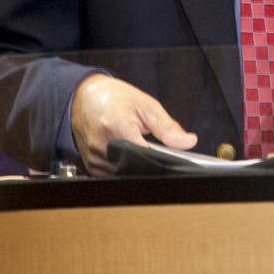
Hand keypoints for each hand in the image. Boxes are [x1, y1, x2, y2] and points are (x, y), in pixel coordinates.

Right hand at [70, 73, 196, 171]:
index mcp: (118, 126)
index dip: (160, 160)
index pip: (145, 154)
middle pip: (134, 168)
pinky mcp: (90, 165)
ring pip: (123, 174)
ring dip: (136, 168)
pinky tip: (127, 157)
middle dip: (149, 165)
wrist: (84, 97)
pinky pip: (112, 176)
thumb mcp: (146, 105)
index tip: (172, 160)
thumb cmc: (115, 98)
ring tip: (140, 152)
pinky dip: (123, 169)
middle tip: (157, 155)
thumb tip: (189, 142)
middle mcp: (103, 144)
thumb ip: (168, 127)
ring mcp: (94, 157)